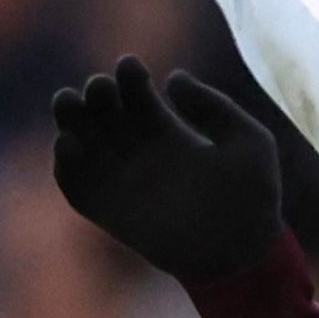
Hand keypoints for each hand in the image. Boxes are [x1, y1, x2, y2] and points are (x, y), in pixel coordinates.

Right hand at [52, 57, 284, 282]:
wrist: (242, 252)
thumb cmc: (253, 197)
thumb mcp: (248, 141)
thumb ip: (215, 106)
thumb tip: (174, 77)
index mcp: (172, 134)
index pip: (138, 97)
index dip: (129, 78)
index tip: (129, 64)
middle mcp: (142, 155)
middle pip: (105, 116)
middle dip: (95, 95)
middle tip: (98, 86)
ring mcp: (124, 183)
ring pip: (84, 145)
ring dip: (71, 122)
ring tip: (68, 101)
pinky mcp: (110, 212)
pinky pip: (76, 188)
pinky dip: (65, 167)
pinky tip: (67, 144)